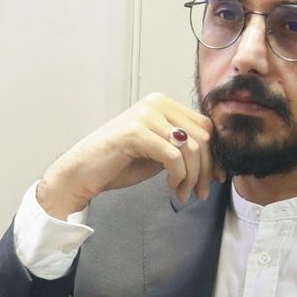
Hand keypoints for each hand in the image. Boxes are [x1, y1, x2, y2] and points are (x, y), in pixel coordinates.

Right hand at [37, 93, 222, 216]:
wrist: (80, 173)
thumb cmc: (117, 164)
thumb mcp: (158, 151)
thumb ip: (181, 146)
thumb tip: (216, 158)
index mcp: (162, 104)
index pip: (205, 125)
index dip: (216, 154)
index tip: (215, 177)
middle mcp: (155, 103)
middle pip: (203, 136)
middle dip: (207, 169)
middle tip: (201, 191)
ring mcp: (145, 115)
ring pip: (191, 147)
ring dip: (193, 176)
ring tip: (184, 193)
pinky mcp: (136, 132)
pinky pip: (173, 156)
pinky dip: (179, 176)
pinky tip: (171, 186)